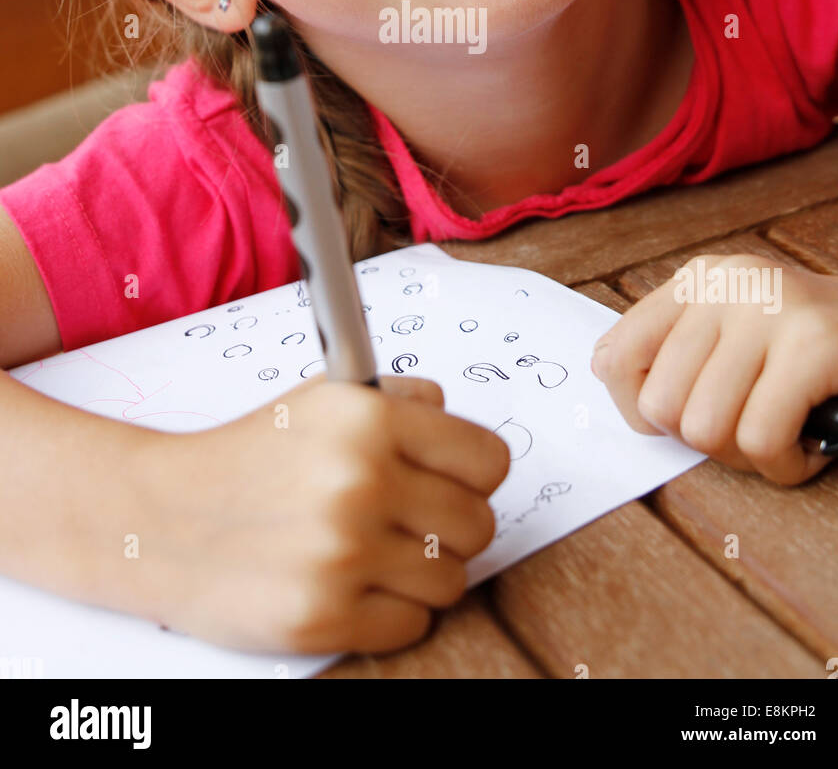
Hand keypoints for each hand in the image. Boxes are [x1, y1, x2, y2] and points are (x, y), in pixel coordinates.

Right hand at [137, 373, 509, 655]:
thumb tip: (456, 420)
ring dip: (420, 575)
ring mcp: (343, 554)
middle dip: (448, 528)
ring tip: (372, 555)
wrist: (160, 518)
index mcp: (368, 419)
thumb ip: (399, 400)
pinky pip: (412, 625)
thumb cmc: (246, 458)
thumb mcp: (321, 399)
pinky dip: (389, 614)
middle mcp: (361, 481)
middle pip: (478, 526)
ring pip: (451, 581)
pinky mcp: (323, 618)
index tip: (454, 483)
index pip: (489, 461)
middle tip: (407, 524)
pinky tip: (350, 586)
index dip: (474, 475)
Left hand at [590, 253, 837, 485]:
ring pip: (706, 428)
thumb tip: (601, 371)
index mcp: (698, 280)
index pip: (617, 355)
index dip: (640, 410)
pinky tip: (808, 447)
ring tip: (784, 434)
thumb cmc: (812, 351)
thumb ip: (672, 348)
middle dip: (707, 441)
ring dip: (749, 457)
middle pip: (662, 406)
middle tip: (752, 428)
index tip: (683, 420)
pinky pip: (762, 441)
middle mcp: (727, 283)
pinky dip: (786, 467)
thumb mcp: (733, 331)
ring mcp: (770, 308)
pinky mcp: (814, 345)